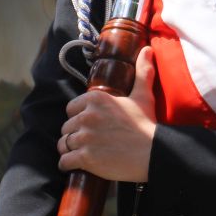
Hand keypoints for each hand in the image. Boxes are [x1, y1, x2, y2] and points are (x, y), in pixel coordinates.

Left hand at [58, 47, 157, 181]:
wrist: (152, 152)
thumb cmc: (147, 124)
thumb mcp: (143, 96)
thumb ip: (143, 72)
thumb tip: (147, 50)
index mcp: (97, 98)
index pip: (72, 108)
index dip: (79, 116)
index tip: (91, 123)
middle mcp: (87, 116)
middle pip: (67, 127)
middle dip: (75, 134)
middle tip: (90, 140)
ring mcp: (84, 137)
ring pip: (63, 144)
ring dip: (70, 149)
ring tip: (83, 152)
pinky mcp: (84, 157)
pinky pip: (64, 161)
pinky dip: (68, 164)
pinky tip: (78, 165)